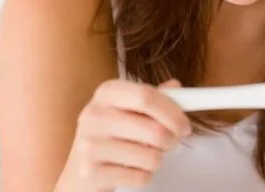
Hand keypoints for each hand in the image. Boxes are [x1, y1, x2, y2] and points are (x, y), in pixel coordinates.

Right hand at [58, 78, 191, 191]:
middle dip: (172, 140)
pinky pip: (140, 177)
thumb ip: (152, 98)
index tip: (185, 125)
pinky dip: (143, 176)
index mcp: (106, 93)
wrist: (79, 170)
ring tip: (145, 156)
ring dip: (156, 160)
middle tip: (170, 143)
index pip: (147, 96)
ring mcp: (90, 145)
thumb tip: (177, 87)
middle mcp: (94, 115)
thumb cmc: (110, 136)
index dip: (173, 112)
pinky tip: (130, 169)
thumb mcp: (127, 110)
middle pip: (154, 130)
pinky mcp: (92, 172)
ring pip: (151, 157)